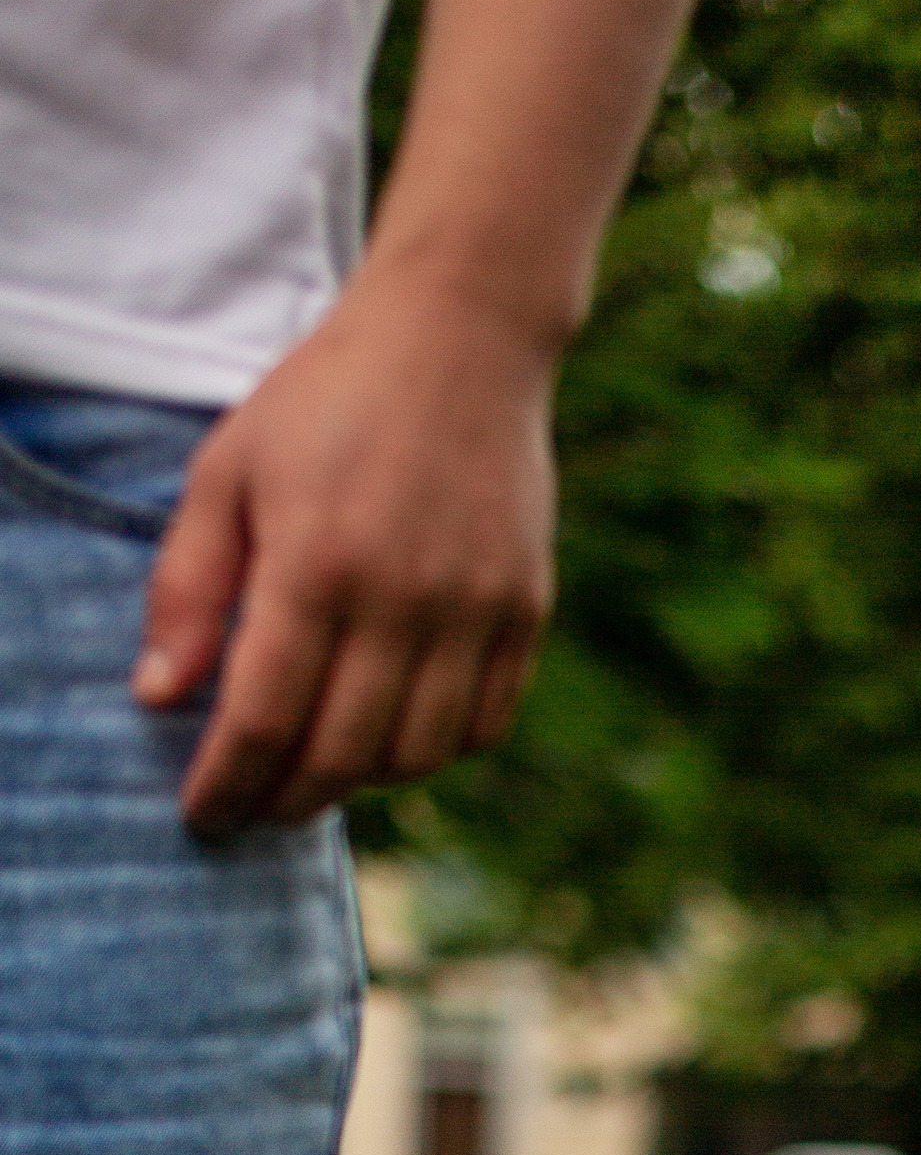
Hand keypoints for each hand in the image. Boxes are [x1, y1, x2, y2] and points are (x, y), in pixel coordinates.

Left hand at [134, 266, 556, 836]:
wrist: (461, 341)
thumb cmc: (326, 402)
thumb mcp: (227, 471)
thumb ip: (187, 587)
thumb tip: (160, 696)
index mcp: (316, 563)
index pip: (264, 719)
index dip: (228, 784)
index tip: (204, 813)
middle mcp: (404, 599)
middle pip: (341, 755)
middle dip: (288, 799)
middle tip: (256, 806)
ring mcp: (475, 610)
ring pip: (416, 756)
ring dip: (360, 782)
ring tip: (321, 767)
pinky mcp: (525, 612)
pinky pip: (481, 726)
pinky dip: (432, 752)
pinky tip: (392, 734)